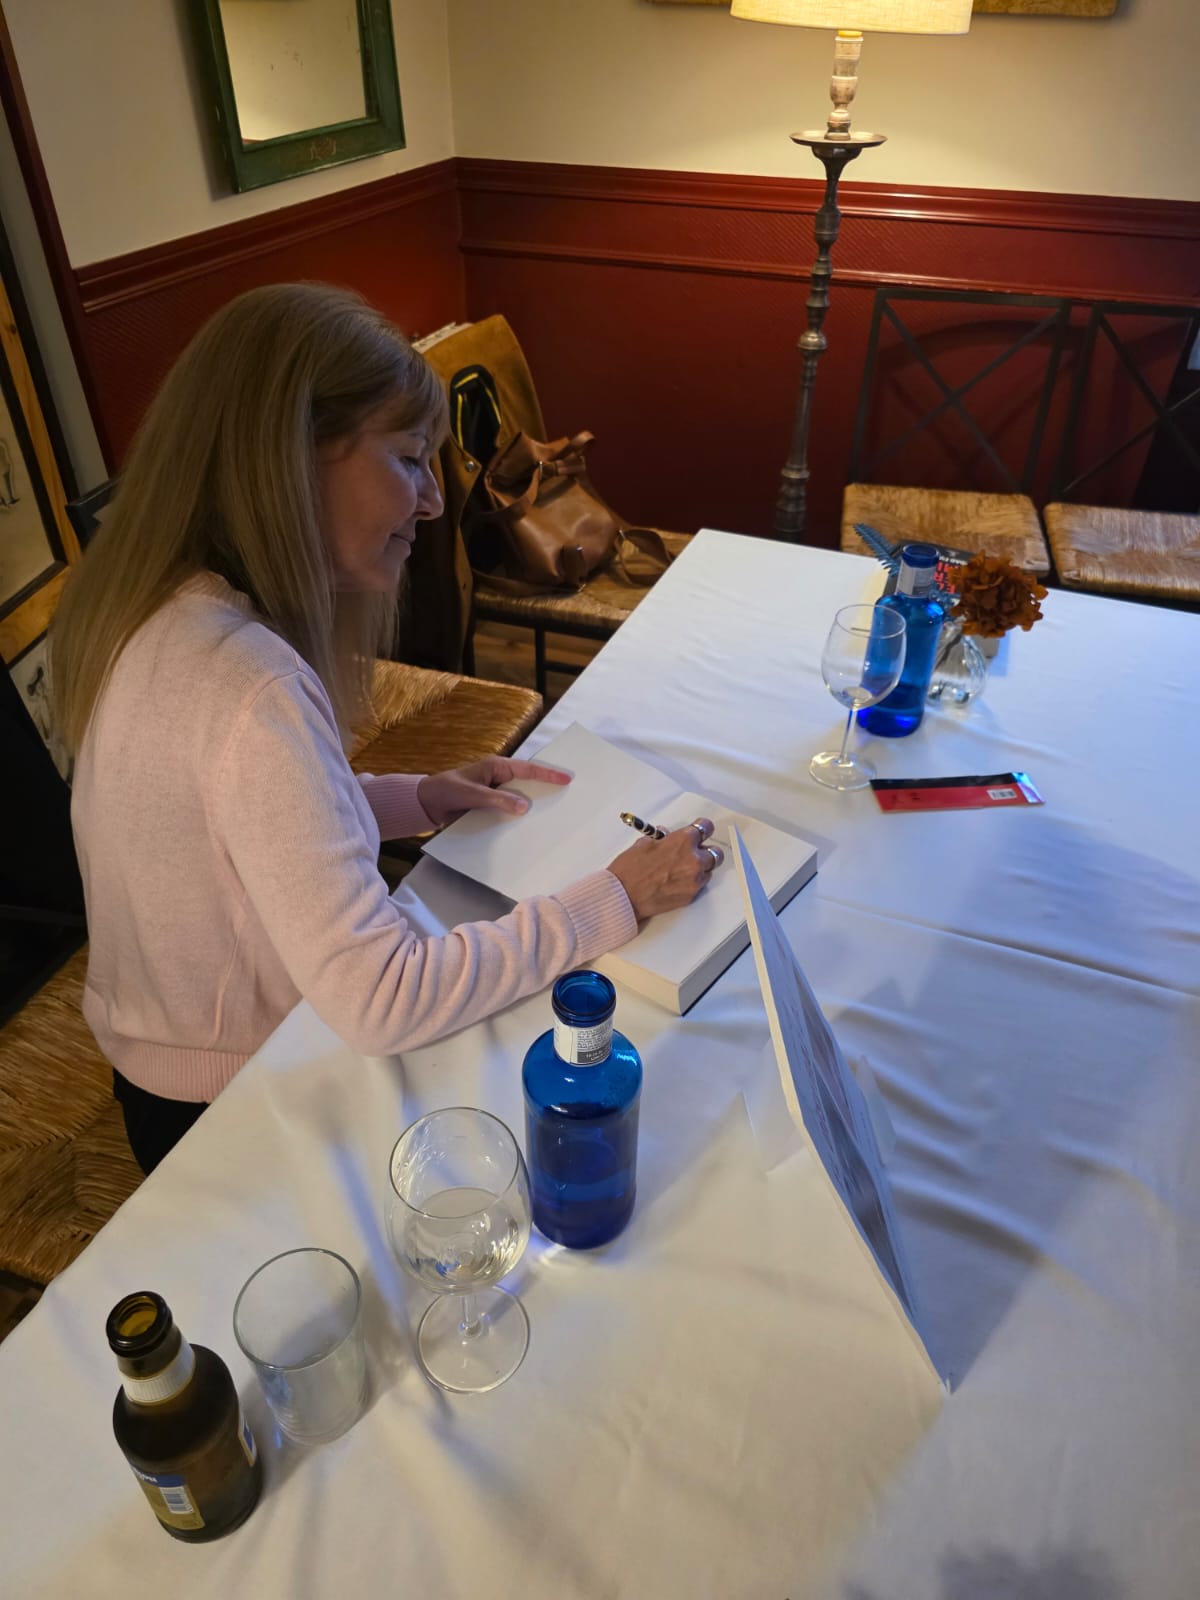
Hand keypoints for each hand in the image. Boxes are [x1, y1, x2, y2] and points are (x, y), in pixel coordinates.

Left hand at [417, 757, 570, 826]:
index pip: (527, 770)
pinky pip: (509, 811)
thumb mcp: (471, 794)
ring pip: (520, 799)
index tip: (567, 779)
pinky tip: (529, 828)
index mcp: (496, 767)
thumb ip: (497, 799)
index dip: (548, 775)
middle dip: (547, 788)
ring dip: (533, 806)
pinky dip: (519, 818)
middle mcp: (498, 779)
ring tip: (554, 814)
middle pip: (528, 783)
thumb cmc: (446, 791)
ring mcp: (495, 793)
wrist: (426, 805)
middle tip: (569, 795)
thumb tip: (524, 806)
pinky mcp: (490, 807)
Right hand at [606, 817, 723, 920]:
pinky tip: (678, 881)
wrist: (624, 896)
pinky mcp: (692, 895)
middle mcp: (694, 859)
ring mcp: (695, 879)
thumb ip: (662, 839)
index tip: (701, 830)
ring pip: (709, 870)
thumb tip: (666, 838)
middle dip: (706, 851)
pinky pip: (700, 885)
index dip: (702, 828)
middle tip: (694, 853)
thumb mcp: (644, 844)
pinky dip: (693, 882)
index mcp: (683, 841)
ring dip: (700, 868)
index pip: (706, 827)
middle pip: (715, 852)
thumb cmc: (630, 870)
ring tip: (682, 870)